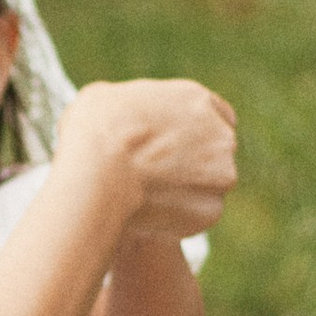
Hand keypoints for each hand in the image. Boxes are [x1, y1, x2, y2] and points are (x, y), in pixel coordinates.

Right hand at [56, 79, 237, 244]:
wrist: (97, 174)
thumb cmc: (94, 132)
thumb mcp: (105, 99)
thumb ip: (130, 107)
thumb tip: (118, 116)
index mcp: (196, 100)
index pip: (216, 114)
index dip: (194, 130)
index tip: (177, 144)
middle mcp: (220, 134)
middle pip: (215, 151)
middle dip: (192, 162)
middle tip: (155, 174)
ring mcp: (221, 173)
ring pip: (207, 185)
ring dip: (184, 191)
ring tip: (145, 196)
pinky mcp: (210, 209)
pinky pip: (196, 214)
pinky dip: (177, 217)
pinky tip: (147, 213)